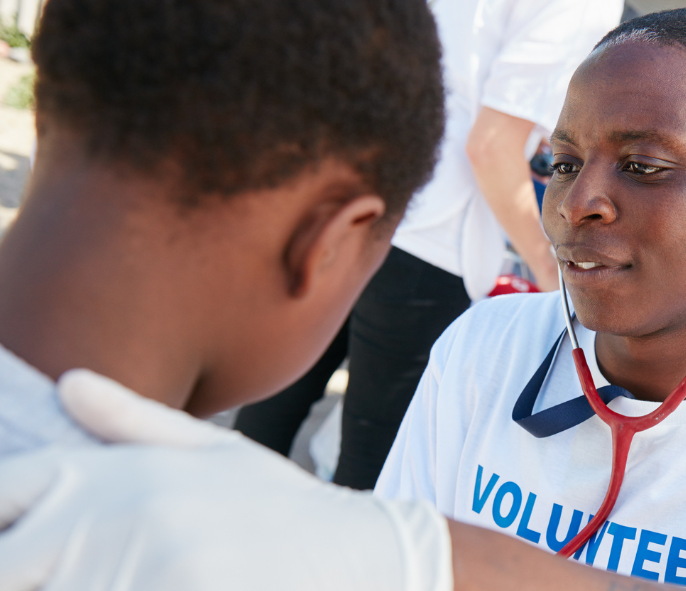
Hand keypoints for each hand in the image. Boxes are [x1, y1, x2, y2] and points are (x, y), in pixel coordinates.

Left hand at [0, 370, 451, 590]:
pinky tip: (160, 589)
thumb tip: (66, 383)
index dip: (7, 525)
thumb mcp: (213, 451)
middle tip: (74, 573)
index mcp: (119, 474)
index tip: (25, 549)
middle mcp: (121, 519)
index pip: (6, 493)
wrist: (360, 557)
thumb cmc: (282, 508)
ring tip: (135, 579)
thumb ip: (131, 420)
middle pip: (12, 565)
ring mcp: (147, 574)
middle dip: (30, 572)